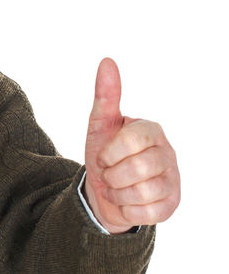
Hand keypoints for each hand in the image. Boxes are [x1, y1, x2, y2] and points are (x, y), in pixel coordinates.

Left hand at [84, 58, 179, 233]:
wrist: (104, 191)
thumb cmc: (104, 154)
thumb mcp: (100, 124)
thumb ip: (105, 95)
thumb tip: (107, 61)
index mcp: (152, 130)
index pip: (133, 139)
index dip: (110, 152)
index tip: (103, 156)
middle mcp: (167, 152)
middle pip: (138, 169)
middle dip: (112, 175)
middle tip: (108, 173)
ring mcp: (173, 179)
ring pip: (143, 192)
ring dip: (117, 193)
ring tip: (115, 187)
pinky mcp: (171, 204)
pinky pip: (147, 212)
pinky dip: (127, 209)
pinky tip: (125, 202)